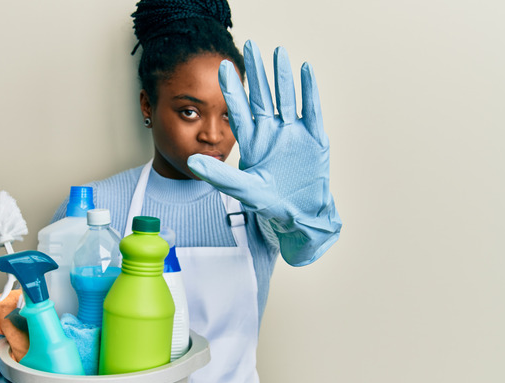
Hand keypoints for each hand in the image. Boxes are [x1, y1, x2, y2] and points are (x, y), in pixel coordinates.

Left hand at [187, 40, 340, 265]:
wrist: (300, 214)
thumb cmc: (271, 203)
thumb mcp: (243, 189)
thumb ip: (218, 174)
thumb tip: (191, 160)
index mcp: (252, 141)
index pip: (240, 110)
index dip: (232, 89)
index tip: (222, 68)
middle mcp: (271, 132)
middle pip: (262, 96)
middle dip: (256, 72)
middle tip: (249, 46)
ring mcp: (293, 132)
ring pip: (286, 97)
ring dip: (282, 75)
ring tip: (277, 52)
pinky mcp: (313, 136)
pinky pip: (311, 108)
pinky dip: (308, 89)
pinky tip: (304, 70)